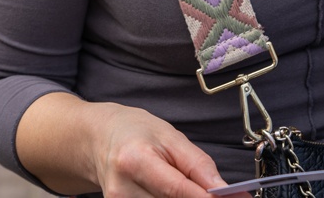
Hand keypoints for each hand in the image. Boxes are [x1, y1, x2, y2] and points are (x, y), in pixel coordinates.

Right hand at [89, 102, 241, 197]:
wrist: (99, 140)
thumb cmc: (135, 132)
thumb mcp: (170, 136)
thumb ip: (198, 165)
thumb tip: (225, 190)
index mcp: (135, 160)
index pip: (178, 190)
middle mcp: (122, 189)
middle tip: (221, 196)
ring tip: (194, 191)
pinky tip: (176, 196)